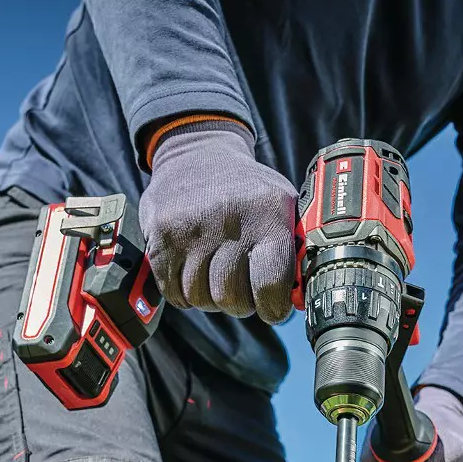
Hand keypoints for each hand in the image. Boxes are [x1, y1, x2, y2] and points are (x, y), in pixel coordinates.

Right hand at [138, 120, 296, 323]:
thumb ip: (294, 250)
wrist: (196, 153)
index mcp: (268, 216)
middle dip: (240, 303)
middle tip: (241, 288)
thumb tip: (300, 296)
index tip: (272, 308)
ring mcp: (191, 230)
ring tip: (216, 275)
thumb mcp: (282, 205)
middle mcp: (229, 222)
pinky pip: (173, 292)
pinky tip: (193, 272)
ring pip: (201, 299)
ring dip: (210, 297)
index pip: (270, 284)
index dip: (272, 307)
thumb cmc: (247, 191)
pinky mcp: (161, 238)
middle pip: (232, 299)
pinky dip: (183, 293)